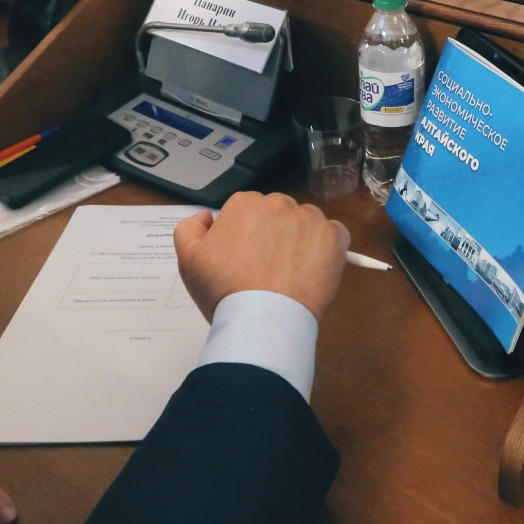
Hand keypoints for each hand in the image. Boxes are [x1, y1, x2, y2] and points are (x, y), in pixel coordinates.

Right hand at [174, 192, 348, 322]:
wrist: (263, 320)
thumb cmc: (224, 290)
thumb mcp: (189, 259)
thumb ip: (190, 228)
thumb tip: (207, 217)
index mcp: (244, 204)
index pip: (245, 212)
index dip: (243, 237)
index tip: (242, 261)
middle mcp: (279, 203)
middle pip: (275, 215)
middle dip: (271, 235)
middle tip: (264, 269)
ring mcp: (310, 218)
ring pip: (304, 223)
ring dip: (298, 240)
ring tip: (289, 273)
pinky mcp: (334, 237)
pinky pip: (332, 235)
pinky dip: (325, 248)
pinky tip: (313, 269)